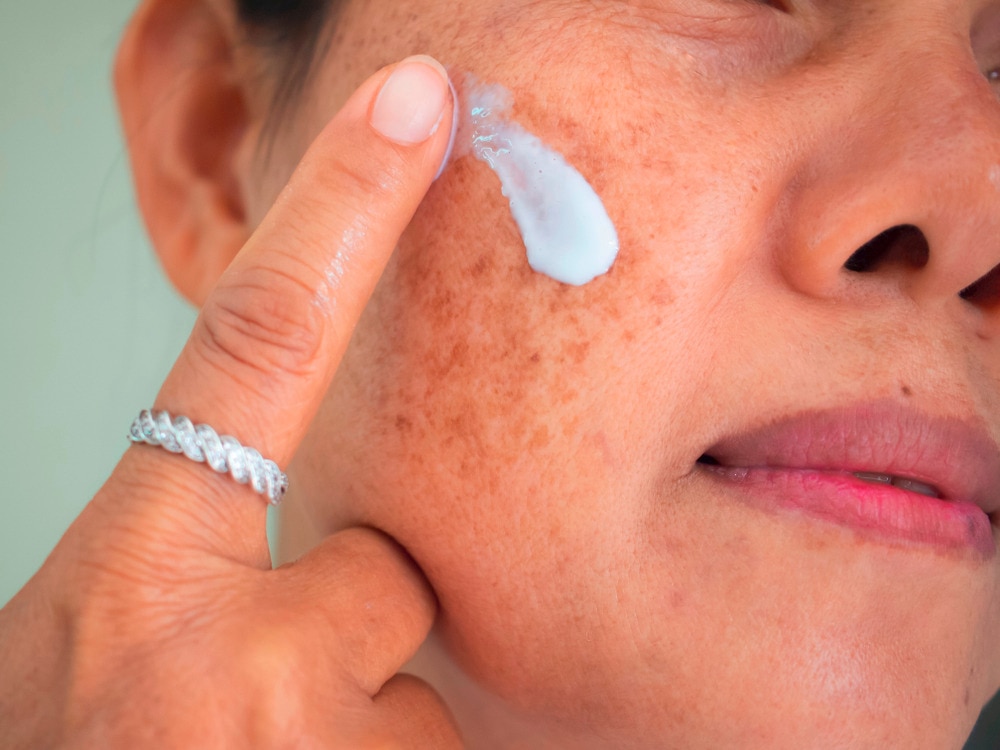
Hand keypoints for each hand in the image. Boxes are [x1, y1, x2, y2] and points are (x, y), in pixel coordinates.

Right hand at [0, 55, 460, 748]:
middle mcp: (227, 659)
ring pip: (410, 676)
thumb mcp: (87, 640)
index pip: (261, 339)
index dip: (342, 208)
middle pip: (386, 574)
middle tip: (246, 698)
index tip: (417, 103)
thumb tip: (329, 536)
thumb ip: (191, 559)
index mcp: (134, 581)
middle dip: (343, 620)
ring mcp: (314, 749)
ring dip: (358, 715)